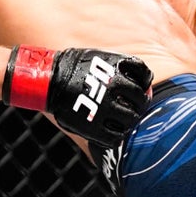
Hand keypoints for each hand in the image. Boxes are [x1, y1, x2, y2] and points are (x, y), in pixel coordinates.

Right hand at [3, 45, 152, 146]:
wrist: (48, 80)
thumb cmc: (75, 68)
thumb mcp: (100, 58)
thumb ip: (121, 67)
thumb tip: (144, 83)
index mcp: (116, 69)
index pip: (145, 76)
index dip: (146, 83)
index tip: (142, 88)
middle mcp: (113, 87)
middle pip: (141, 100)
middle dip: (140, 105)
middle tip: (134, 108)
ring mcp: (103, 107)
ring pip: (131, 120)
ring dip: (130, 122)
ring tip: (123, 122)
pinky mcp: (92, 125)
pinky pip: (115, 138)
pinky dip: (117, 137)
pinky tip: (113, 133)